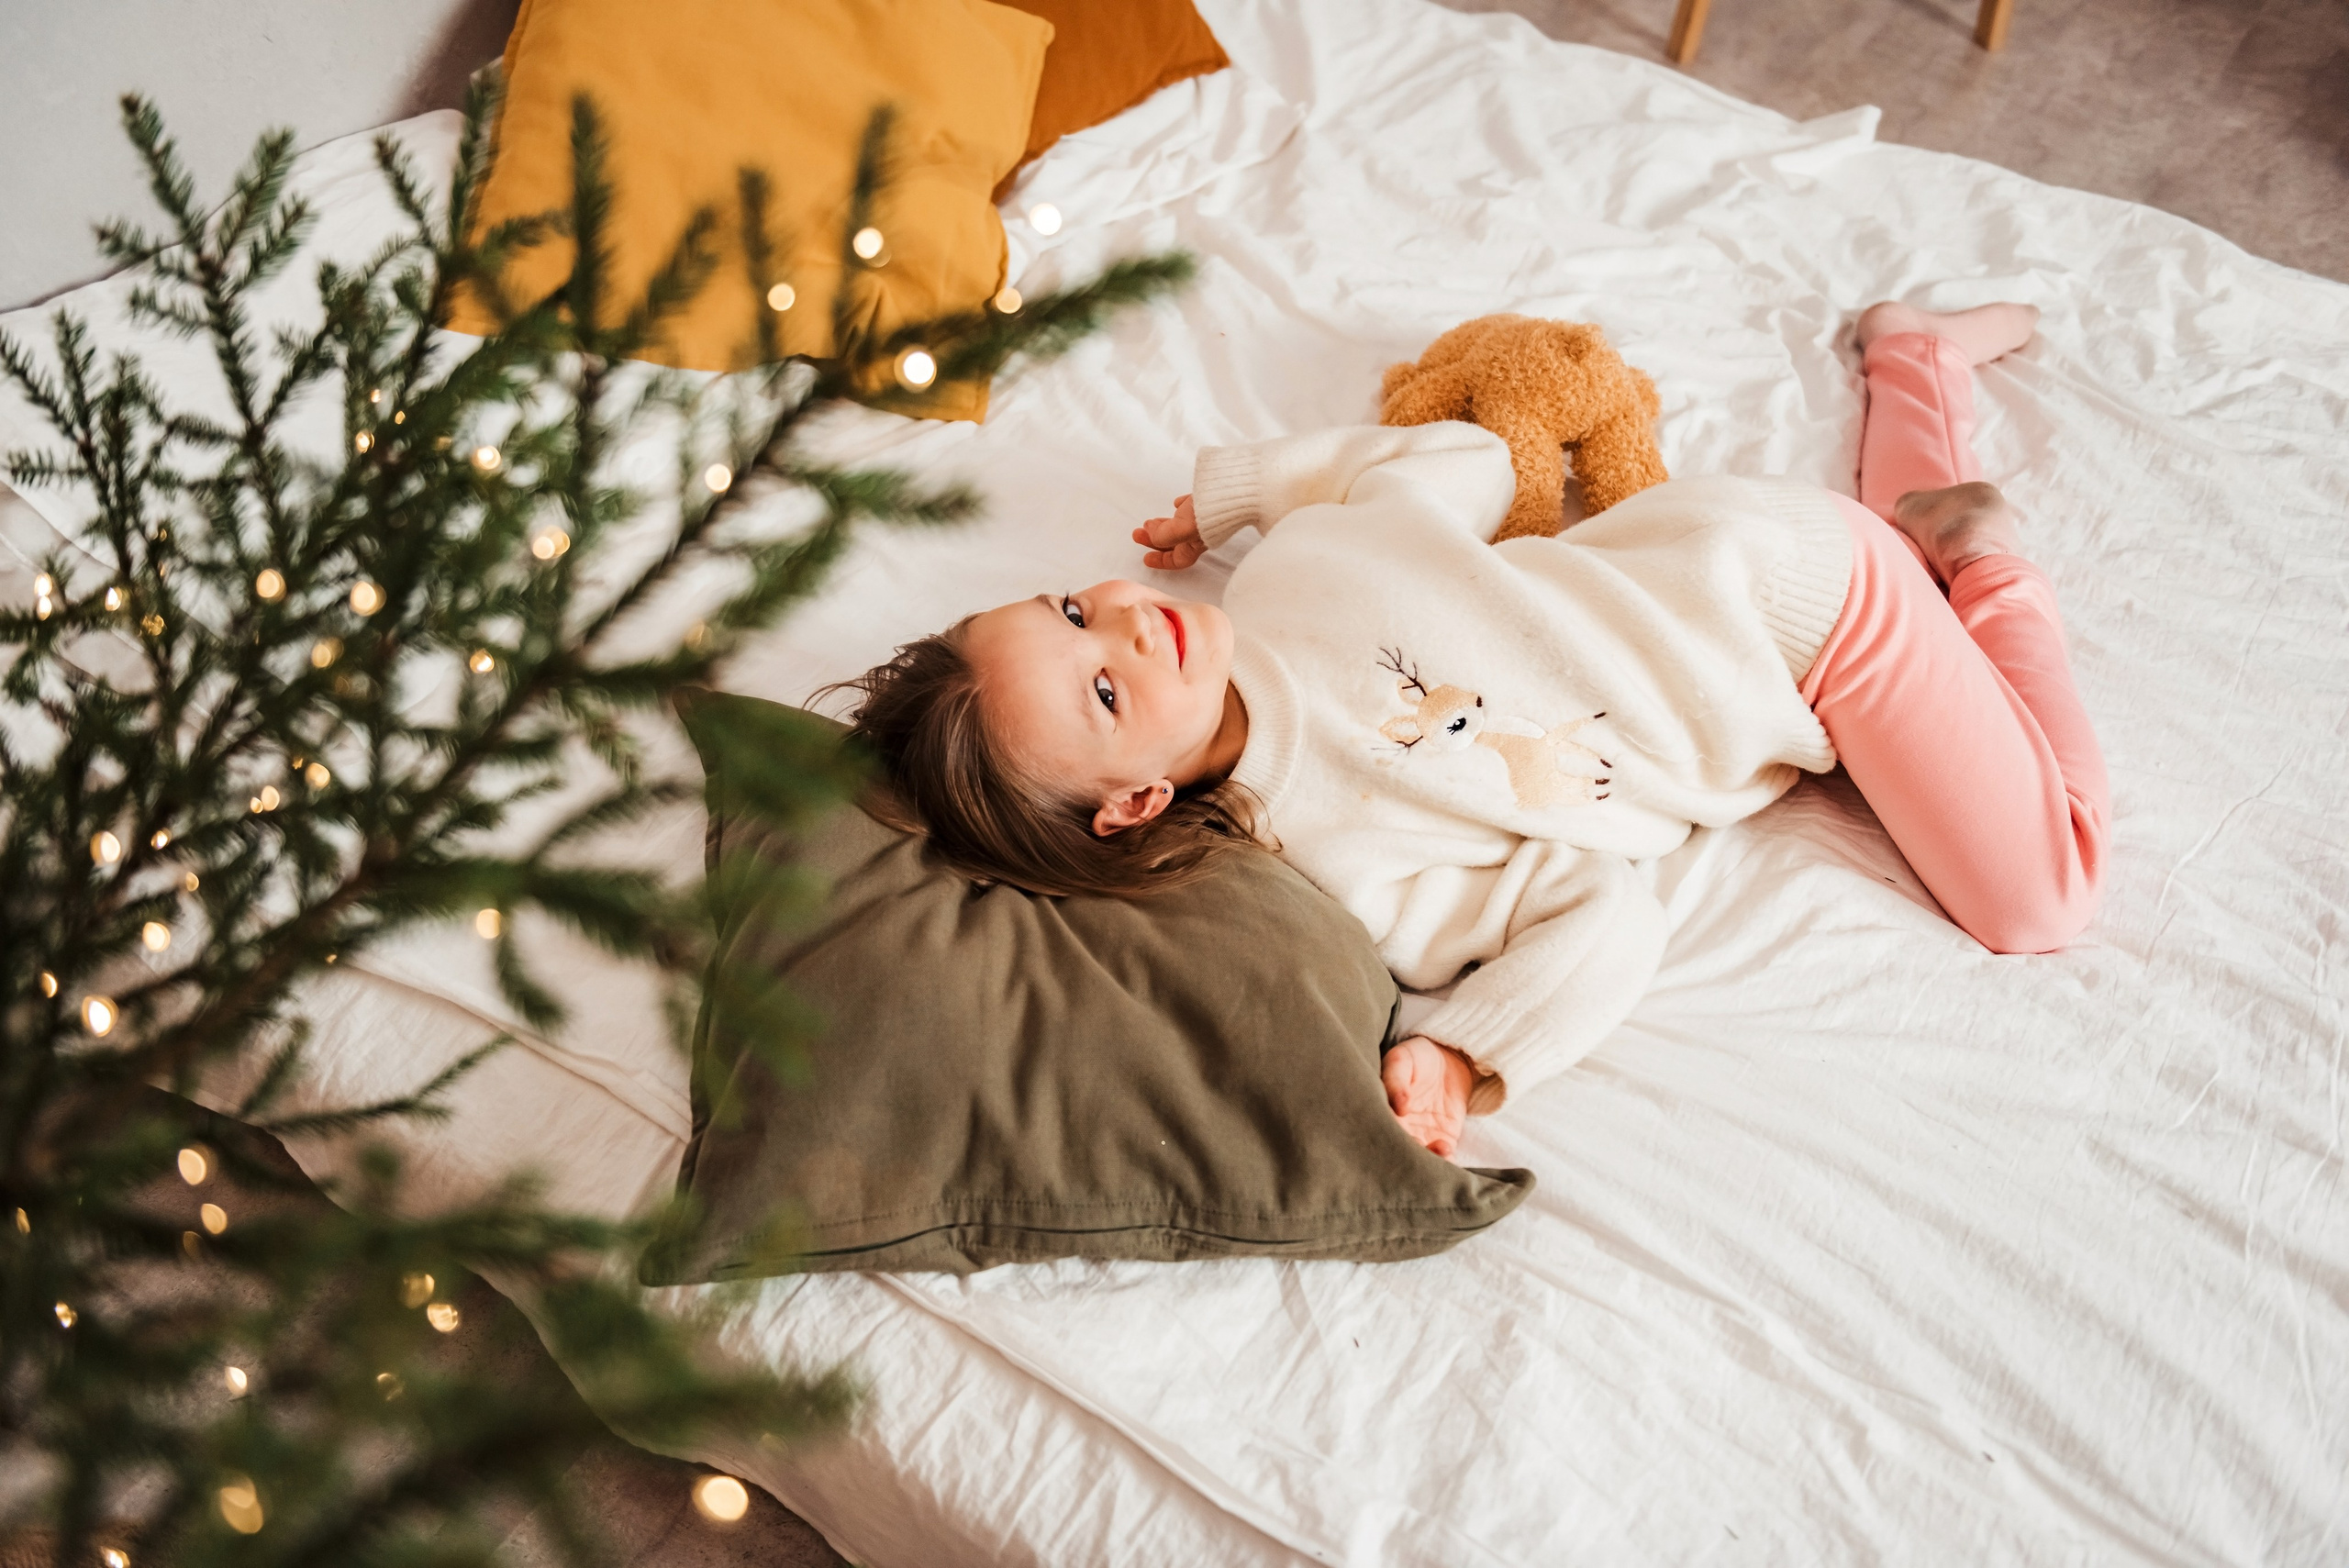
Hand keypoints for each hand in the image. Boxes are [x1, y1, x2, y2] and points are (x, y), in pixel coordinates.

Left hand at [1131, 494, 1204, 570]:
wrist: (1229, 489)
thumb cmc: (1209, 513)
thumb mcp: (1180, 530)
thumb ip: (1163, 536)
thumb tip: (1151, 532)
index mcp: (1195, 544)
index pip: (1177, 559)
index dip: (1160, 561)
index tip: (1145, 558)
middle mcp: (1200, 533)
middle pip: (1174, 542)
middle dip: (1153, 539)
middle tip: (1137, 534)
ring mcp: (1203, 516)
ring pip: (1179, 524)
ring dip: (1162, 524)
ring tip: (1148, 521)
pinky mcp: (1207, 499)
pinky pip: (1191, 505)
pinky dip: (1180, 506)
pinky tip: (1175, 503)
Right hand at [1381, 1035, 1473, 1158]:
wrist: (1450, 1056)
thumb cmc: (1418, 1056)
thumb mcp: (1402, 1059)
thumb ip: (1395, 1080)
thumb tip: (1399, 1107)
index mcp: (1383, 1112)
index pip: (1378, 1133)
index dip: (1384, 1140)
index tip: (1395, 1137)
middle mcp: (1399, 1130)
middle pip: (1397, 1153)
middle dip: (1405, 1157)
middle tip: (1418, 1146)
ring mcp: (1421, 1138)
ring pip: (1419, 1161)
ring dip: (1427, 1162)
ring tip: (1439, 1147)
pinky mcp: (1443, 1141)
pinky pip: (1442, 1159)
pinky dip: (1445, 1162)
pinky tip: (1447, 1151)